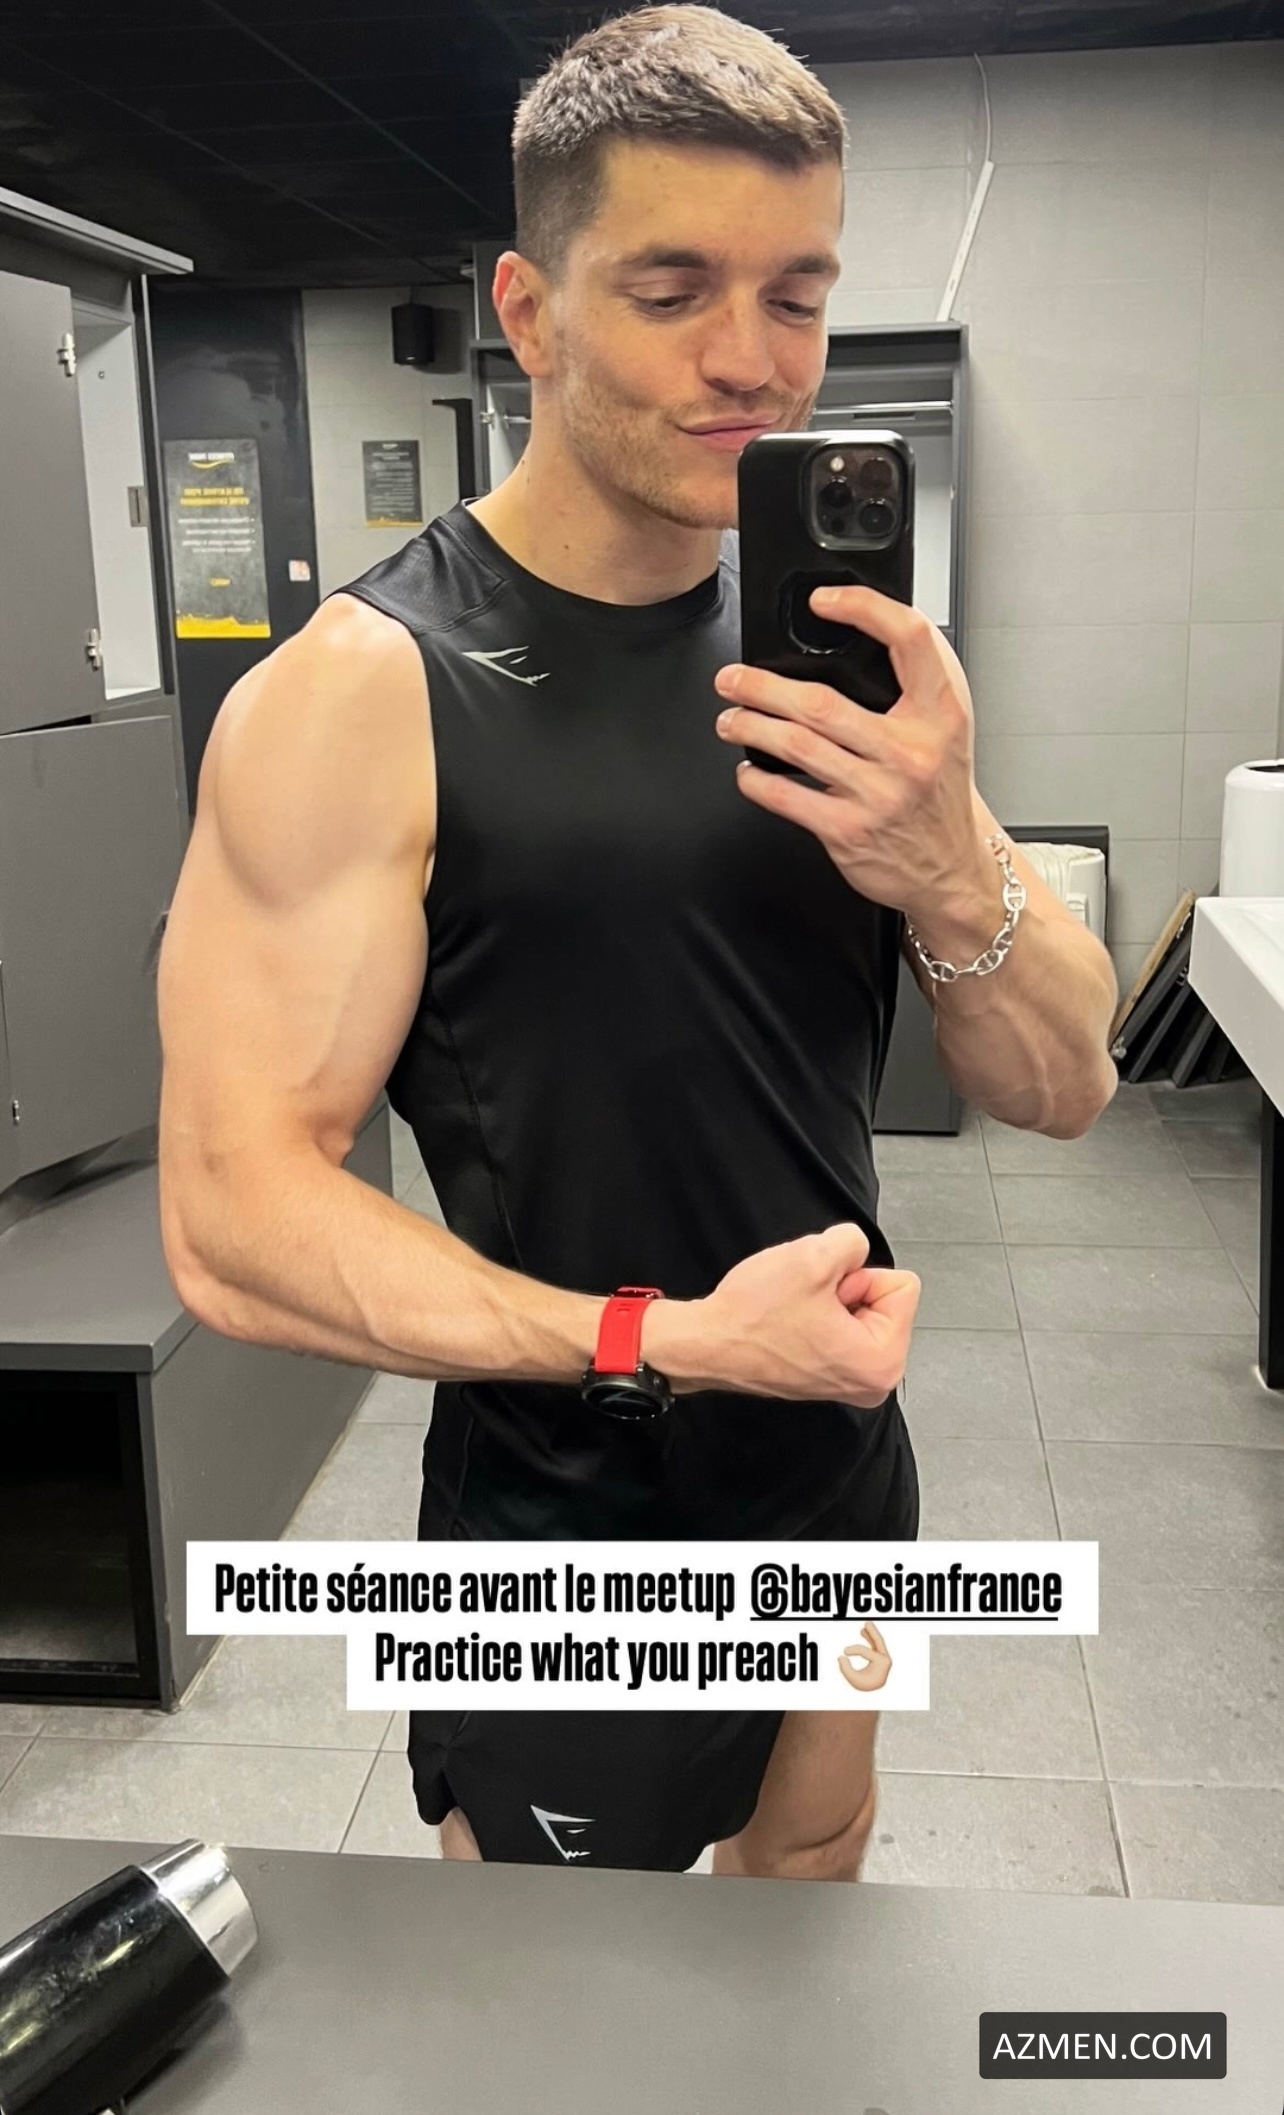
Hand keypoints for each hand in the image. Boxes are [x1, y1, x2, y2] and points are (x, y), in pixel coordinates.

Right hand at [677, 1222, 919, 1410]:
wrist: (706, 1344)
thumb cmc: (751, 1316)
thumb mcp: (813, 1255)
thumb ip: (853, 1241)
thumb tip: (856, 1251)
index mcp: (883, 1362)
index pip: (904, 1286)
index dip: (858, 1277)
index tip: (823, 1295)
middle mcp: (874, 1382)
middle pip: (885, 1300)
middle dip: (845, 1290)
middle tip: (806, 1303)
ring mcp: (851, 1382)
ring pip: (861, 1309)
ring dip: (829, 1300)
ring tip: (795, 1312)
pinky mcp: (830, 1375)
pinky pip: (841, 1326)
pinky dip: (818, 1315)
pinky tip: (791, 1322)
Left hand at [712, 586, 993, 927]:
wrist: (952, 865)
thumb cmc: (939, 790)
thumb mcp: (947, 728)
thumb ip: (915, 683)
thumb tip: (852, 638)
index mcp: (941, 714)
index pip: (910, 640)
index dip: (865, 608)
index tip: (823, 601)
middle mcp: (911, 751)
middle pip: (822, 702)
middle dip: (762, 687)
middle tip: (732, 679)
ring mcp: (879, 794)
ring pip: (796, 745)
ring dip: (750, 727)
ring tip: (730, 719)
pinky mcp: (849, 831)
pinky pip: (787, 798)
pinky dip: (756, 780)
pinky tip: (748, 770)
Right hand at [836, 1621, 891, 1691]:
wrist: (875, 1691)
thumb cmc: (865, 1685)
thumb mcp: (854, 1680)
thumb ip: (845, 1669)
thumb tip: (841, 1657)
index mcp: (881, 1663)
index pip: (865, 1651)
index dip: (854, 1649)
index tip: (844, 1652)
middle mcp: (885, 1658)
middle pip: (879, 1641)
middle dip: (873, 1631)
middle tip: (867, 1622)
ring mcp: (884, 1657)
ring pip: (877, 1642)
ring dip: (871, 1633)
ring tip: (866, 1625)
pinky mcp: (880, 1656)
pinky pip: (875, 1645)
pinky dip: (870, 1638)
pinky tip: (864, 1632)